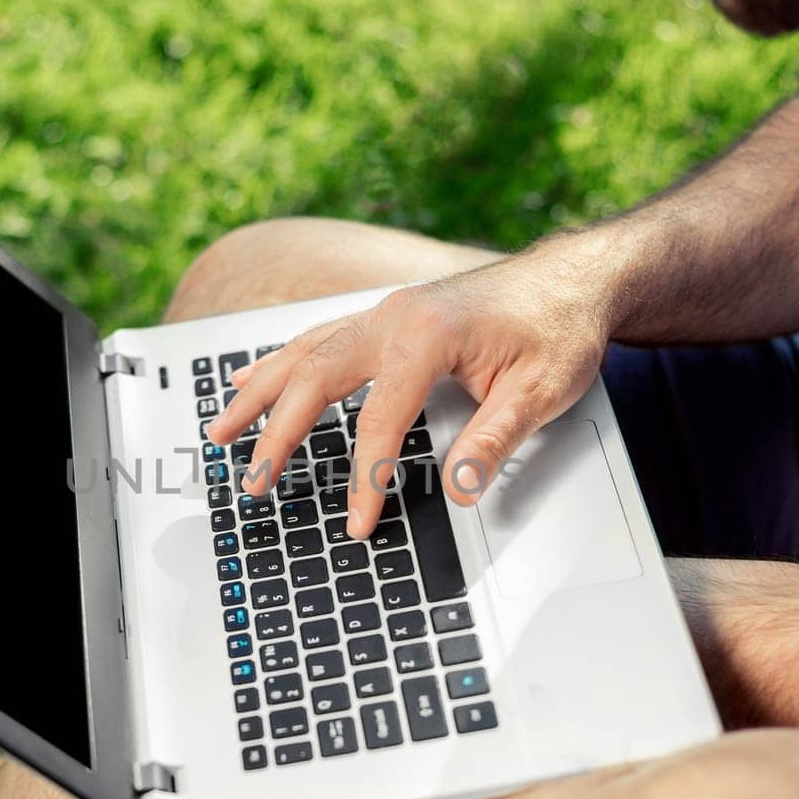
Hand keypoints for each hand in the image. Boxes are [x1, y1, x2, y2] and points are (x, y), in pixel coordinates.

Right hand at [205, 252, 614, 536]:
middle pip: (315, 380)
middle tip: (254, 480)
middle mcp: (393, 317)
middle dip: (277, 434)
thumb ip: (494, 440)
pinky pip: (318, 339)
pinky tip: (254, 378)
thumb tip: (459, 489)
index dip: (365, 478)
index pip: (380, 421)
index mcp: (426, 336)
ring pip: (304, 354)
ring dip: (260, 394)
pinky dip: (281, 362)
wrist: (575, 277)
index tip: (357, 520)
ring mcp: (384, 312)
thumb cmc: (560, 327)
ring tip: (222, 431)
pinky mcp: (386, 315)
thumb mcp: (541, 391)